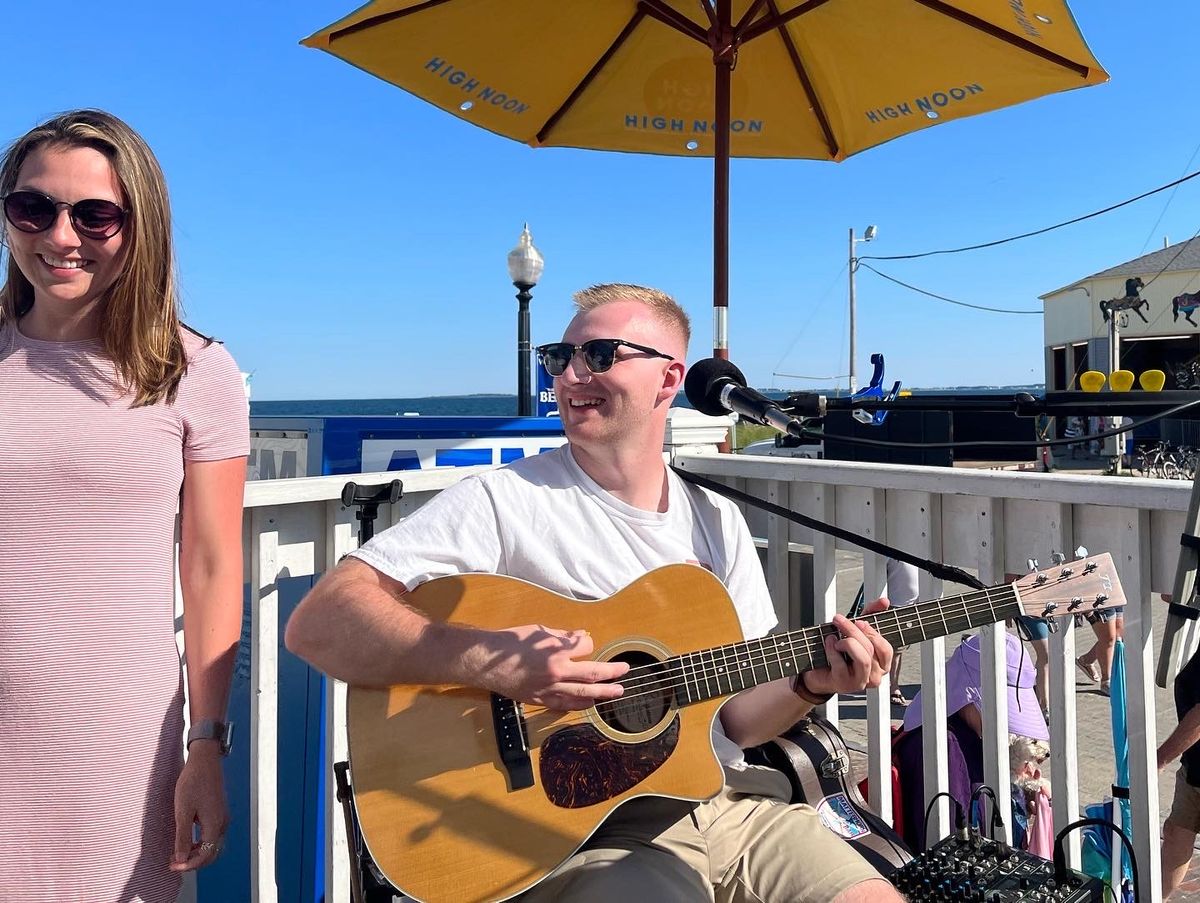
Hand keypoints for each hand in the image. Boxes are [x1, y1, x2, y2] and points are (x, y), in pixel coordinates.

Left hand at [170, 745, 228, 871]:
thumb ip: (182, 837)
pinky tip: (185, 840)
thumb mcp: (183, 811)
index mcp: (214, 825)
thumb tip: (180, 859)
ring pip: (211, 845)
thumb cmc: (193, 782)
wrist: (204, 761)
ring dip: (195, 853)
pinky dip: (199, 843)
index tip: (172, 866)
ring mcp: (221, 818)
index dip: (189, 865)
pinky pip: (211, 836)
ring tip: (176, 854)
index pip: (205, 855)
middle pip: (211, 853)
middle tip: (173, 863)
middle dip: (193, 862)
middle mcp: (221, 824)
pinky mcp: (218, 813)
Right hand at [479, 624, 629, 711]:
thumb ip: (562, 636)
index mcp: (556, 650)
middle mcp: (556, 671)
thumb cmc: (510, 642)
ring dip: (602, 693)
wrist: (486, 662)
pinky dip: (579, 705)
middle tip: (624, 671)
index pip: (585, 647)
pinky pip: (564, 705)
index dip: (590, 644)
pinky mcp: (539, 699)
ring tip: (616, 692)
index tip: (588, 643)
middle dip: (611, 673)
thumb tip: (581, 637)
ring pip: (582, 694)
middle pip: (591, 674)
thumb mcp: (538, 630)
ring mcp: (548, 688)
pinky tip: (589, 704)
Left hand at [803, 599, 893, 696]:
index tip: (859, 621)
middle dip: (853, 630)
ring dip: (847, 642)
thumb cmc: (839, 652)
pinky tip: (828, 644)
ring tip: (834, 638)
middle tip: (839, 620)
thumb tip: (884, 601)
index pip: (886, 648)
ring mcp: (860, 682)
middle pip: (871, 649)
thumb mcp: (855, 631)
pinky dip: (832, 650)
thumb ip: (871, 614)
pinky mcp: (844, 684)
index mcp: (881, 663)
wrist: (817, 671)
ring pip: (863, 658)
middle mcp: (875, 675)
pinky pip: (841, 664)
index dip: (873, 632)